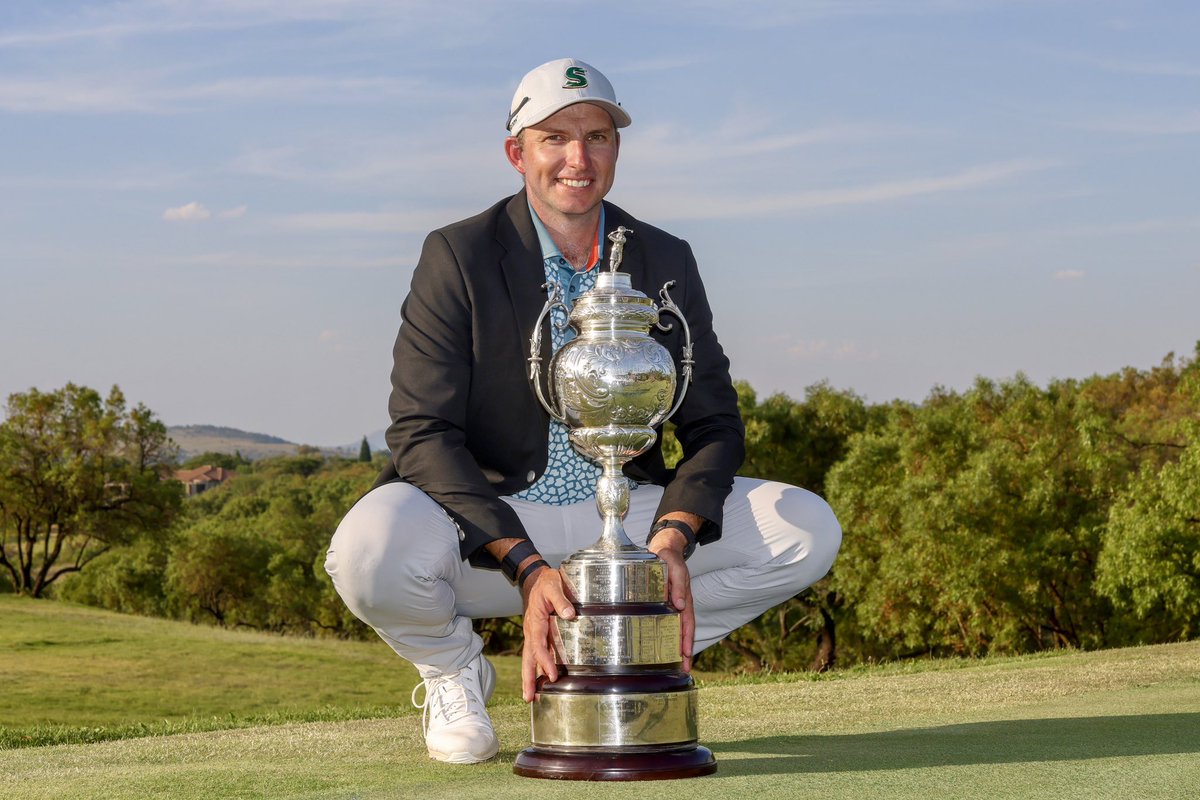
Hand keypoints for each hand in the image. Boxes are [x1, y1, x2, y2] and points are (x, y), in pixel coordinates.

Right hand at [519, 565, 575, 701]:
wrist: (535, 578)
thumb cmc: (545, 582)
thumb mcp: (554, 586)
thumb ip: (561, 600)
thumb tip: (570, 615)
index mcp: (535, 621)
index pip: (538, 645)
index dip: (545, 661)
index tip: (553, 675)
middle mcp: (531, 631)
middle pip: (528, 658)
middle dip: (528, 679)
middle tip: (529, 698)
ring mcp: (533, 634)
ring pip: (529, 659)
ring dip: (529, 678)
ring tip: (530, 698)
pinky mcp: (538, 634)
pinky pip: (535, 654)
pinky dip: (536, 668)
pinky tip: (541, 681)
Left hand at [646, 523, 695, 671]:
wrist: (663, 549)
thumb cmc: (669, 558)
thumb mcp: (674, 567)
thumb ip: (678, 584)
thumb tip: (680, 605)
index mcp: (684, 598)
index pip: (687, 623)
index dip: (687, 640)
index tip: (685, 655)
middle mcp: (680, 605)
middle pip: (685, 631)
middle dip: (685, 650)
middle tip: (685, 669)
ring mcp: (673, 605)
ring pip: (677, 629)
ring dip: (678, 647)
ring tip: (677, 665)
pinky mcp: (665, 604)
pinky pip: (668, 622)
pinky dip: (668, 636)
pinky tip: (663, 646)